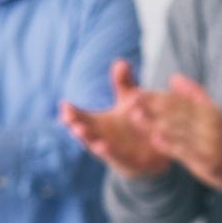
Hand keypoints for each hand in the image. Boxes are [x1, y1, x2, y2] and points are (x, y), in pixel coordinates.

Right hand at [60, 59, 170, 178]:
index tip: (65, 104)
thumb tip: (120, 61)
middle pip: (81, 130)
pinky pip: (114, 157)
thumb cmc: (136, 123)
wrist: (156, 151)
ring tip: (79, 130)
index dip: (70, 111)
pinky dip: (107, 151)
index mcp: (96, 122)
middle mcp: (99, 136)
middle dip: (73, 124)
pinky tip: (103, 145)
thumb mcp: (130, 101)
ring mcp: (109, 149)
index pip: (78, 116)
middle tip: (68, 117)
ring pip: (93, 144)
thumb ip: (123, 84)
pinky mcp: (125, 161)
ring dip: (86, 138)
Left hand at [133, 74, 221, 189]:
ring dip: (156, 124)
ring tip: (136, 118)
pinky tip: (154, 140)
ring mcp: (214, 142)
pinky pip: (188, 152)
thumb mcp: (208, 114)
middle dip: (153, 107)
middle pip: (179, 114)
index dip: (157, 97)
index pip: (181, 101)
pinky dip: (171, 146)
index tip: (136, 93)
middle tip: (130, 103)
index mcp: (211, 111)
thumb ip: (192, 96)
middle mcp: (214, 124)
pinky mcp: (211, 160)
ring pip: (180, 132)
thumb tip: (175, 77)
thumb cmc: (217, 137)